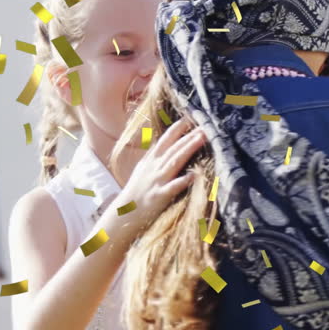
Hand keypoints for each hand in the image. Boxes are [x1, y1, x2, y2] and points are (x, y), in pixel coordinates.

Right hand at [116, 118, 207, 233]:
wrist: (124, 212)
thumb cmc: (137, 190)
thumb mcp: (143, 168)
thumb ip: (154, 156)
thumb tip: (164, 142)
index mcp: (151, 160)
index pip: (165, 139)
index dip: (178, 128)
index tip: (190, 117)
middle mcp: (155, 167)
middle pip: (174, 148)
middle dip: (188, 136)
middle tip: (204, 126)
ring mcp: (157, 180)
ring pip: (175, 161)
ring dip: (188, 148)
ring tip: (201, 139)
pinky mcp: (160, 195)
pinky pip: (174, 186)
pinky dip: (184, 180)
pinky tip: (196, 175)